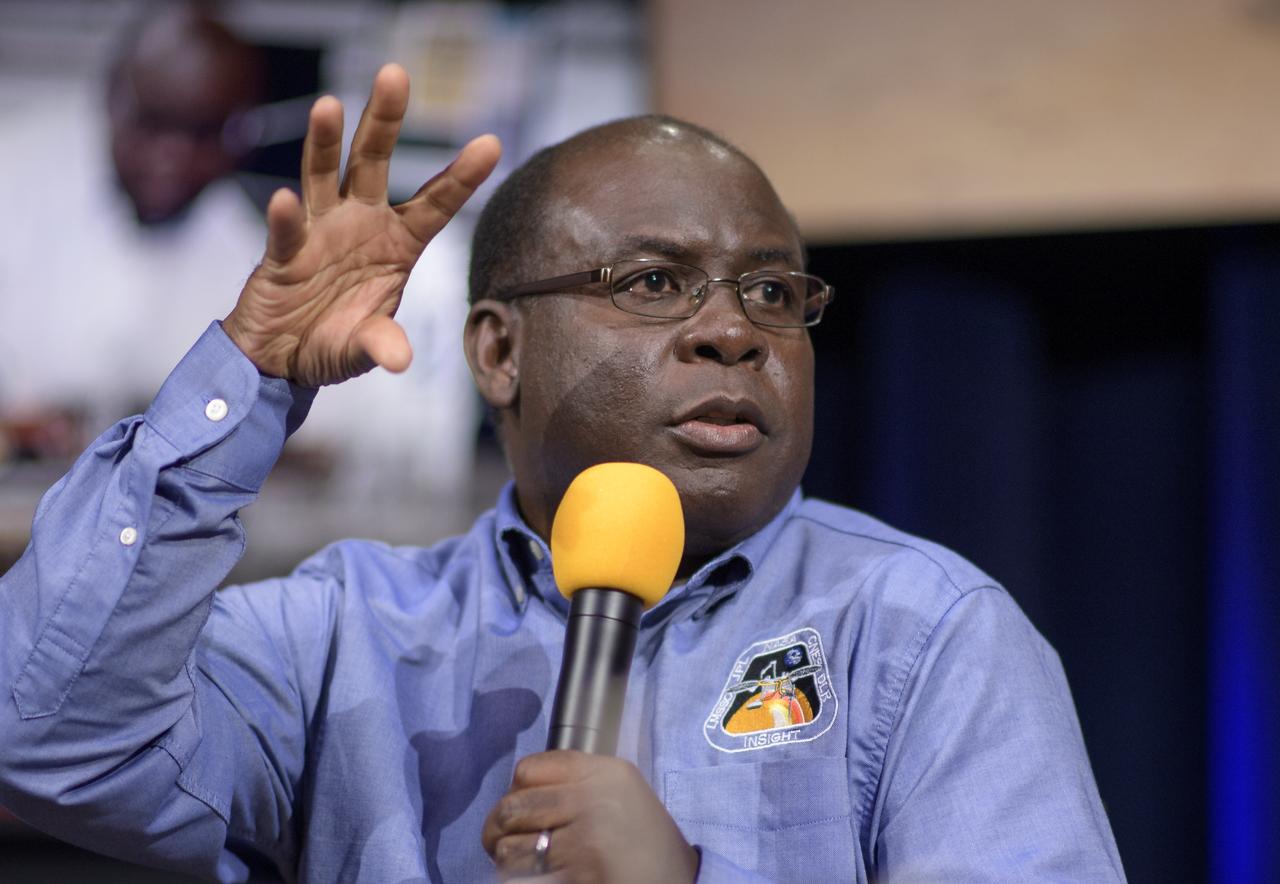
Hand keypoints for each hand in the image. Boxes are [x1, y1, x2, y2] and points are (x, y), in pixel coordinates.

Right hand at [222, 63, 500, 385]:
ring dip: (324, 142)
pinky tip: (284, 200)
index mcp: (398, 244)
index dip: (461, 175)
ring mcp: (320, 231)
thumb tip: (398, 358)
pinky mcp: (283, 252)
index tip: (491, 142)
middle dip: (385, 120)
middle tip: (395, 74)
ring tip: (329, 104)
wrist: (282, 358)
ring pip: (323, 174)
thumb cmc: (335, 342)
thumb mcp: (365, 349)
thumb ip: (382, 344)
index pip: (436, 203)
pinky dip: (286, 216)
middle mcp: (361, 225)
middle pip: (373, 161)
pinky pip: (287, 229)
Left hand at [482, 751, 698, 882]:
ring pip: (511, 848)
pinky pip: (523, 880)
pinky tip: (539, 880)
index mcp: (604, 772)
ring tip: (526, 866)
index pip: (528, 768)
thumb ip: (578, 783)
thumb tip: (516, 792)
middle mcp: (595, 798)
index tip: (522, 811)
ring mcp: (587, 837)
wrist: (682, 882)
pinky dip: (521, 882)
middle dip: (498, 830)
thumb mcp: (622, 794)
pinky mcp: (581, 871)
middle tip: (501, 844)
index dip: (515, 791)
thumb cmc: (647, 845)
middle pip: (513, 807)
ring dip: (509, 863)